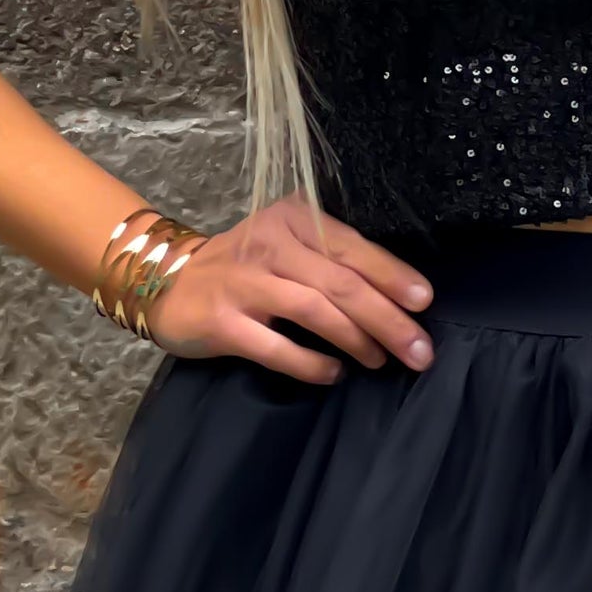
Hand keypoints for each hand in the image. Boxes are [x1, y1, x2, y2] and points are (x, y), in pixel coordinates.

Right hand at [142, 195, 435, 382]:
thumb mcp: (288, 246)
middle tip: (419, 351)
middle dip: (387, 319)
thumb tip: (398, 298)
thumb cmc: (246, 268)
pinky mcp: (223, 321)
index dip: (392, 275)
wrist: (166, 281)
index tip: (424, 302)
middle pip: (341, 282)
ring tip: (380, 360)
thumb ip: (333, 260)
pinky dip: (311, 364)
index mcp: (293, 218)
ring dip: (356, 339)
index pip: (353, 247)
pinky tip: (334, 374)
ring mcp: (244, 282)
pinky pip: (277, 347)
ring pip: (314, 310)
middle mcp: (269, 243)